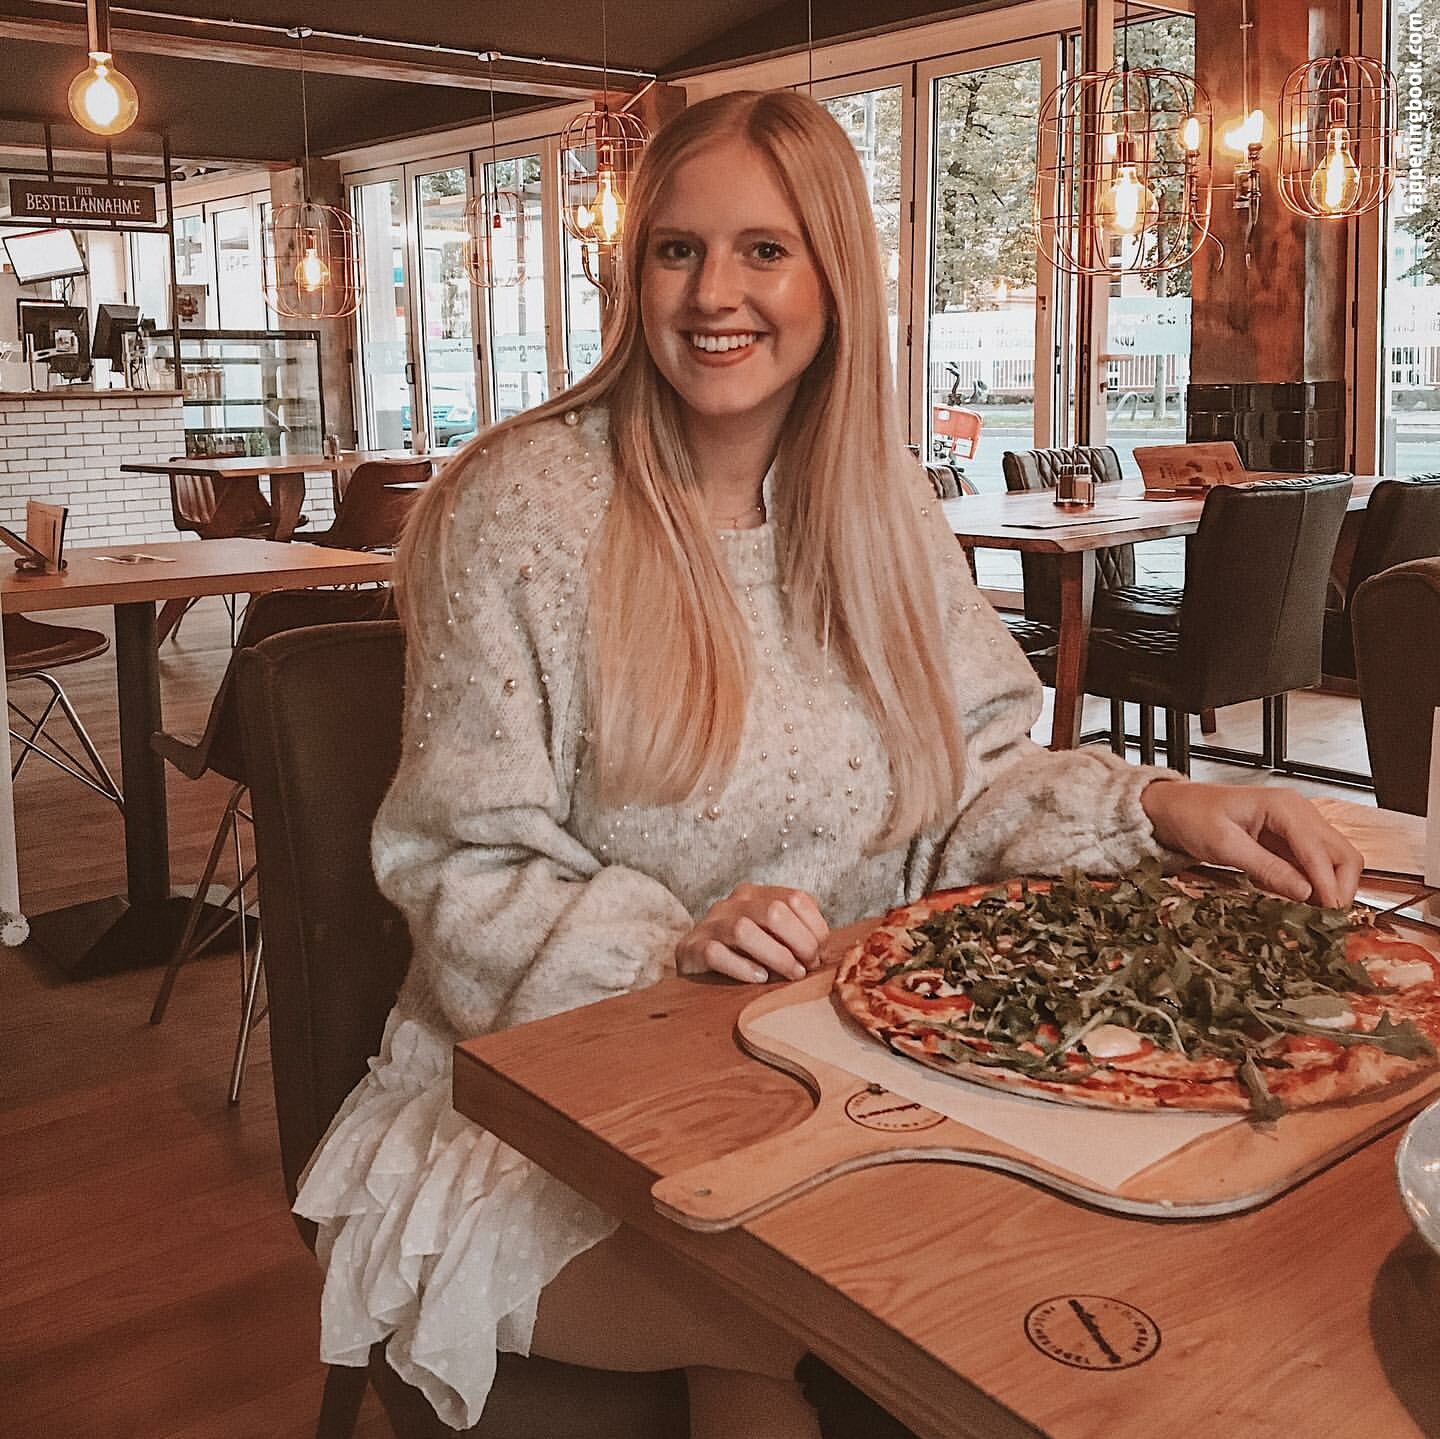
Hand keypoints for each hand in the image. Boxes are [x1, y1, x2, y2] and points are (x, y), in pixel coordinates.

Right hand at [676, 884, 829, 983]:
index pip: (796, 899)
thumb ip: (793, 935)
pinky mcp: (691, 948)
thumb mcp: (769, 936)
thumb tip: (823, 951)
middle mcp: (733, 904)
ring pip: (744, 930)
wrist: (693, 964)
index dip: (815, 927)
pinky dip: (741, 967)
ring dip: (776, 956)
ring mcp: (710, 925)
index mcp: (756, 895)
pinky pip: (716, 954)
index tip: (821, 953)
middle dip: (800, 942)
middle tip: (808, 967)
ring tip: (790, 974)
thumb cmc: (740, 953)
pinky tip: (758, 978)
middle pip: (774, 912)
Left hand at [1140, 779, 1363, 908]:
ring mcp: (1297, 826)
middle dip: (1340, 887)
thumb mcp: (1224, 845)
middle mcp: (1299, 812)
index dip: (1328, 885)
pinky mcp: (1289, 840)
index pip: (1320, 850)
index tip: (1330, 913)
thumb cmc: (1192, 816)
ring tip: (1314, 914)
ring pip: (1334, 860)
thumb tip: (1304, 892)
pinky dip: (1312, 884)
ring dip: (1329, 887)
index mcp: (1284, 806)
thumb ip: (1266, 867)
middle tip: (1326, 919)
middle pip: (1342, 854)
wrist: (1173, 807)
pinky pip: (1313, 865)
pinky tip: (1298, 901)